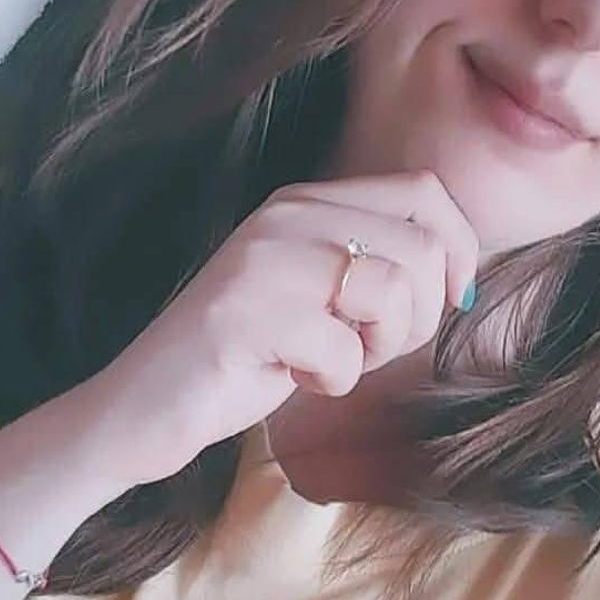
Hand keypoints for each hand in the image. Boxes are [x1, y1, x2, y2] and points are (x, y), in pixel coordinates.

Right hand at [85, 169, 479, 488]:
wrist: (140, 406)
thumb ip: (374, 262)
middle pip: (420, 247)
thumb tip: (459, 267)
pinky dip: (334, 379)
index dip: (459, 248)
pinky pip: (344, 349)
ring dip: (378, 348)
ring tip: (329, 359)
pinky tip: (292, 378)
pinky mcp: (243, 315)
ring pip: (391, 292)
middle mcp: (285, 215)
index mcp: (306, 202)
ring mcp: (261, 260)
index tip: (451, 300)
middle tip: (367, 347)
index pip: (424, 192)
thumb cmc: (247, 356)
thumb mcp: (317, 293)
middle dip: (416, 317)